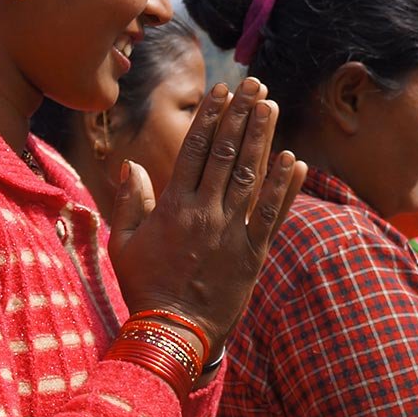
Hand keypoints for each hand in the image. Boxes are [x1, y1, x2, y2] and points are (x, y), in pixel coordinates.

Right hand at [109, 78, 307, 353]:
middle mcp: (205, 212)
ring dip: (262, 139)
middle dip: (241, 115)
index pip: (194, 150)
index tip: (221, 91)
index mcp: (173, 207)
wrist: (174, 331)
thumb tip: (132, 165)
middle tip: (253, 85)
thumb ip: (130, 202)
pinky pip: (272, 214)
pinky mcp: (252, 253)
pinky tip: (293, 160)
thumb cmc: (145, 288)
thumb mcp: (123, 244)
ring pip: (250, 176)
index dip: (210, 117)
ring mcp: (231, 232)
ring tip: (271, 107)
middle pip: (226, 153)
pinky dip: (284, 187)